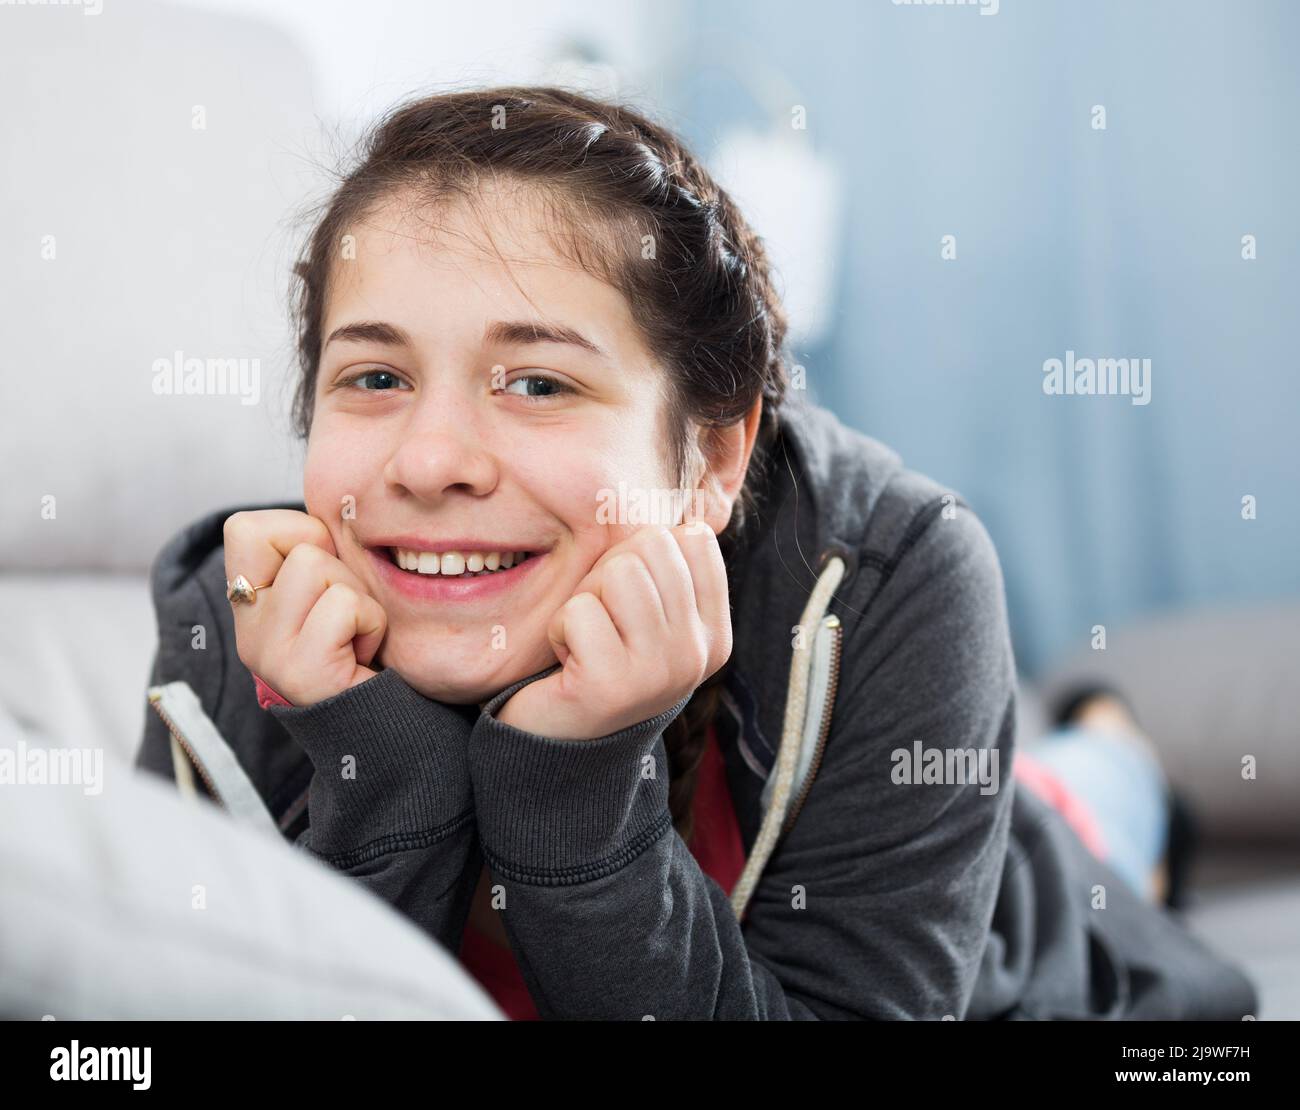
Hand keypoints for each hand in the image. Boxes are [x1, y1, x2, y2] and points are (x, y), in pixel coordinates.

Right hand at [223, 509, 387, 706]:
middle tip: (345, 616)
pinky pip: (345, 606)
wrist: (388, 721)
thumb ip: (315, 553)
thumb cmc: (366, 644)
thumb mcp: (332, 588)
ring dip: (359, 597)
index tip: (323, 578)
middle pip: (297, 544)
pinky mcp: (300, 673)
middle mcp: (247, 630)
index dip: (299, 534)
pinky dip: (371, 623)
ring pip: (318, 567)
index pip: (245, 527)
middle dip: (340, 569)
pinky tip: (362, 656)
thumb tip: (331, 512)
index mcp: (249, 603)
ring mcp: (267, 654)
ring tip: (355, 635)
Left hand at [495, 522, 731, 739]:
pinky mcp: (611, 686)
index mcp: (715, 634)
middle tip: (600, 622)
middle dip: (609, 574)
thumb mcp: (648, 613)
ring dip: (585, 600)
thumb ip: (669, 567)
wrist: (559, 744)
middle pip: (651, 546)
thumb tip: (692, 506)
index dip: (644, 554)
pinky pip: (579, 610)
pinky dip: (559, 629)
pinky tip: (568, 662)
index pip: (691, 538)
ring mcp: (659, 672)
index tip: (630, 602)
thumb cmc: (599, 658)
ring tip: (586, 638)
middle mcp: (697, 654)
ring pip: (618, 571)